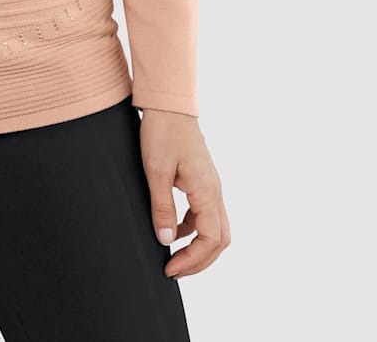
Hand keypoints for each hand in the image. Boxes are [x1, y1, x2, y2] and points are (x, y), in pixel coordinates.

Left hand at [138, 109, 230, 279]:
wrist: (169, 104)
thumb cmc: (162, 132)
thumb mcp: (156, 170)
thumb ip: (162, 207)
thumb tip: (166, 242)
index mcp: (207, 191)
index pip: (211, 240)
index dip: (193, 260)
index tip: (170, 269)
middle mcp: (215, 191)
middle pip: (220, 240)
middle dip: (200, 261)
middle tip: (174, 271)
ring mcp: (211, 185)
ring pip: (216, 228)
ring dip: (198, 247)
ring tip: (174, 258)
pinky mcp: (203, 180)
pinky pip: (205, 214)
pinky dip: (193, 229)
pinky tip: (173, 230)